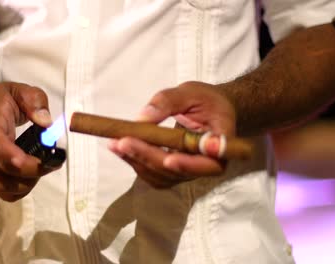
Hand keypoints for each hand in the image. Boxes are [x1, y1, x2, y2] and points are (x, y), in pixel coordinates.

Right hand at [0, 82, 57, 201]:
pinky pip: (5, 192)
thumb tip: (47, 123)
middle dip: (35, 177)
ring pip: (7, 192)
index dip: (32, 165)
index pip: (8, 159)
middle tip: (50, 161)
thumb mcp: (15, 91)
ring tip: (40, 165)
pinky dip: (21, 188)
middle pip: (8, 183)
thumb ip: (34, 101)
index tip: (51, 158)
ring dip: (29, 184)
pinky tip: (30, 171)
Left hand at [108, 81, 235, 187]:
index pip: (208, 163)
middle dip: (148, 156)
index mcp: (220, 146)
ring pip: (160, 176)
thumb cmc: (206, 100)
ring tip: (114, 143)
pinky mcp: (172, 172)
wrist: (210, 111)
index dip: (188, 165)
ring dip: (136, 160)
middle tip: (123, 141)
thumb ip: (169, 100)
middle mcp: (206, 165)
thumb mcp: (191, 92)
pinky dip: (134, 161)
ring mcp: (188, 171)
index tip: (168, 158)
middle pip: (176, 171)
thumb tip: (144, 117)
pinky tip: (119, 148)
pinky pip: (152, 173)